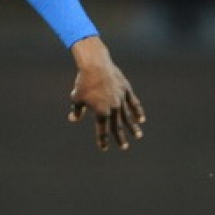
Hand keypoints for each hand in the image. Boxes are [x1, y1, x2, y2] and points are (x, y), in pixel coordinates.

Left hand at [68, 36, 145, 150]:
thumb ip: (77, 110)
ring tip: (137, 136)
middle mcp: (113, 108)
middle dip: (120, 137)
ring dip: (132, 127)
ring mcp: (121, 100)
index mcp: (101, 112)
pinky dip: (137, 111)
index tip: (104, 148)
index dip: (103, 140)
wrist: (95, 65)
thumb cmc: (83, 82)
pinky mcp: (126, 90)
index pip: (102, 130)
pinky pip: (133, 103)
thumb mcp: (76, 97)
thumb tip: (73, 119)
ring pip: (128, 117)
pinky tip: (141, 119)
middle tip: (124, 147)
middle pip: (117, 126)